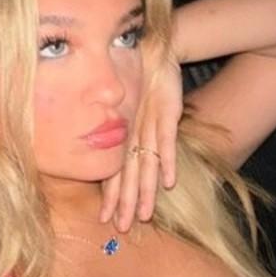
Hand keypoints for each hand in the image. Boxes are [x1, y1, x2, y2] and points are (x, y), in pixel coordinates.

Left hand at [100, 45, 181, 231]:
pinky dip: (168, 160)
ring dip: (144, 190)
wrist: (153, 49)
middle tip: (121, 227)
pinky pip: (166, 140)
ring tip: (143, 214)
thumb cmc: (141, 81)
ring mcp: (149, 124)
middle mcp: (132, 133)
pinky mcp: (166, 112)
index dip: (112, 196)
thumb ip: (132, 137)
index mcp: (123, 136)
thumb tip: (127, 164)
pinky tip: (167, 181)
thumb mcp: (133, 110)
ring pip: (146, 163)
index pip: (115, 172)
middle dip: (125, 202)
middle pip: (128, 174)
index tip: (107, 220)